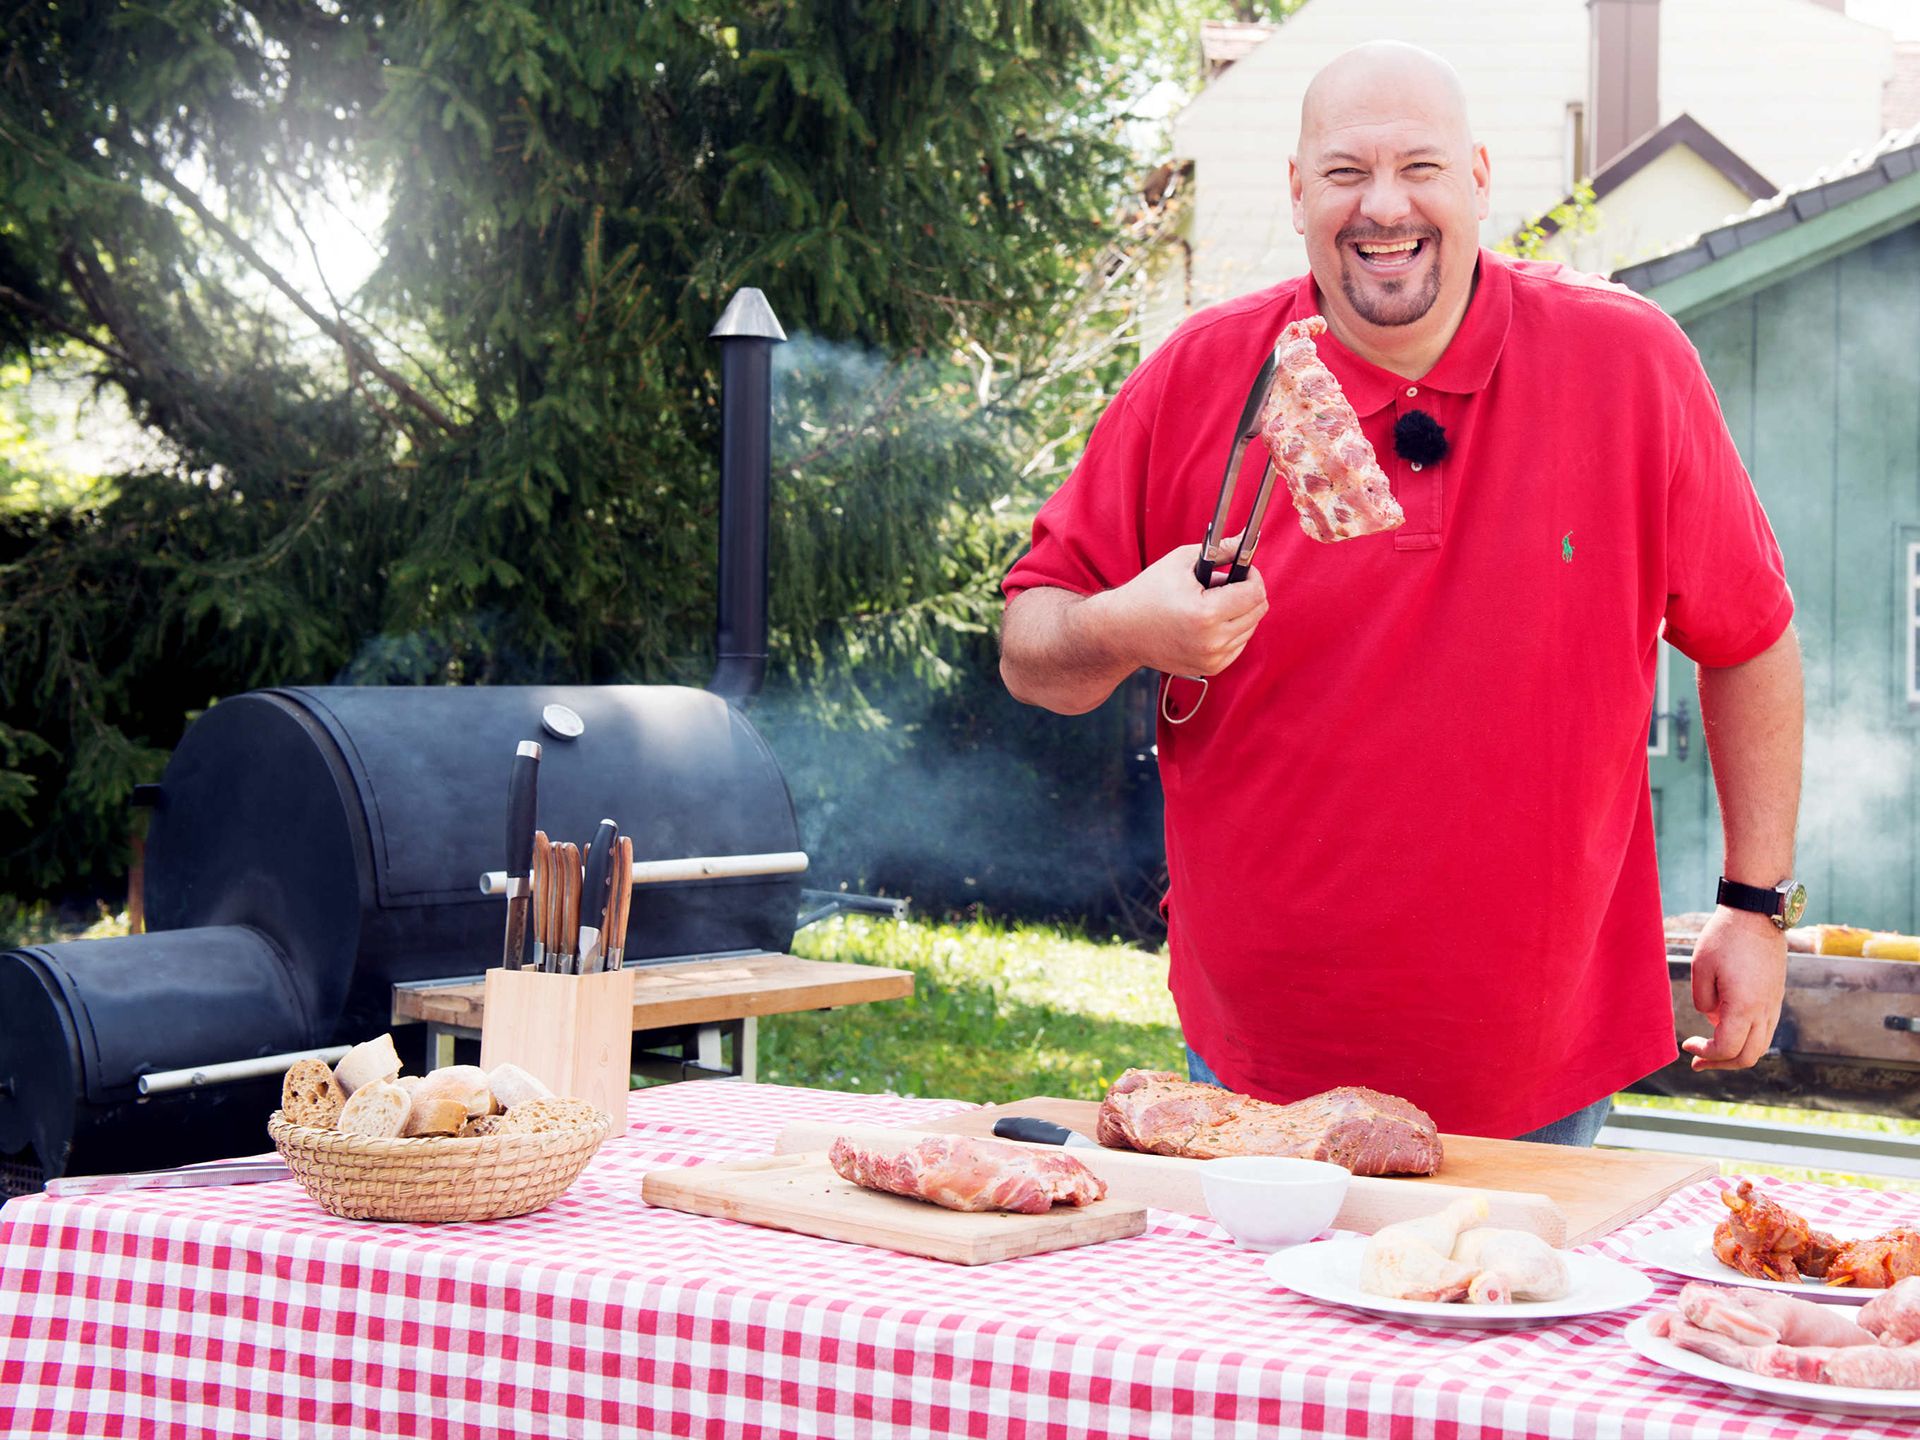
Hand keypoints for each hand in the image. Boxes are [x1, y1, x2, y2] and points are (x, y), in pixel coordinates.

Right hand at [1098, 541, 1269, 677]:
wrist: (1122, 631)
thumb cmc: (1148, 592)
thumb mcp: (1180, 562)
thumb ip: (1219, 551)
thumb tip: (1244, 542)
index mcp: (1205, 613)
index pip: (1255, 593)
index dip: (1252, 576)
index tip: (1243, 569)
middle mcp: (1211, 641)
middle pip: (1257, 612)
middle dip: (1248, 592)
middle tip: (1227, 583)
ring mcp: (1212, 658)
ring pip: (1250, 628)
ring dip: (1239, 612)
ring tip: (1212, 602)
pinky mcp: (1210, 668)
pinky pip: (1239, 644)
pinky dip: (1232, 630)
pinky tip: (1210, 621)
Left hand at [1681, 906, 1787, 1069]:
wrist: (1757, 914)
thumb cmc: (1724, 938)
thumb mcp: (1701, 969)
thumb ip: (1703, 1002)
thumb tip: (1713, 1020)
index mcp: (1745, 1006)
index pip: (1727, 1048)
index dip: (1706, 1054)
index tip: (1688, 1046)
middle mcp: (1766, 1010)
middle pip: (1748, 1056)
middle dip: (1721, 1064)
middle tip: (1697, 1061)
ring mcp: (1775, 1004)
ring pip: (1761, 1046)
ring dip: (1735, 1053)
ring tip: (1710, 1049)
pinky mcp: (1776, 996)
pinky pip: (1765, 1029)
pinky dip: (1747, 1038)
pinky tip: (1726, 1027)